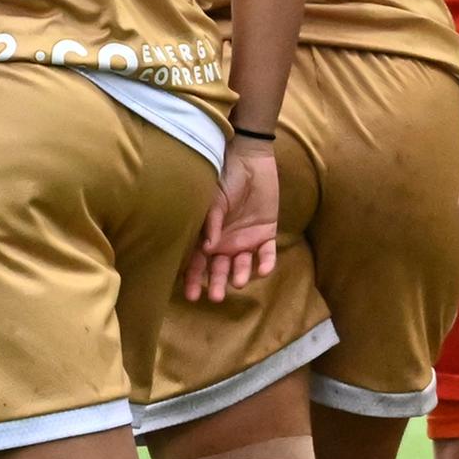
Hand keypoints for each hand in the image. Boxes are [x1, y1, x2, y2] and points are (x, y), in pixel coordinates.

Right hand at [190, 141, 280, 300]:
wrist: (250, 161)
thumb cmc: (225, 178)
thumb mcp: (213, 200)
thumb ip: (211, 223)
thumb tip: (207, 249)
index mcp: (207, 236)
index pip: (197, 262)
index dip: (193, 278)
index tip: (191, 295)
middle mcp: (225, 242)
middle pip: (219, 269)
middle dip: (216, 283)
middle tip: (216, 297)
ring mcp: (245, 239)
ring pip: (242, 265)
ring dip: (240, 274)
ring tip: (238, 281)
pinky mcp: (266, 234)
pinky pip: (267, 253)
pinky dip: (266, 263)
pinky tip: (262, 270)